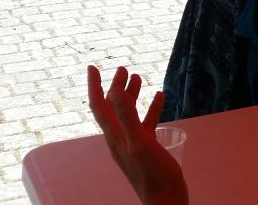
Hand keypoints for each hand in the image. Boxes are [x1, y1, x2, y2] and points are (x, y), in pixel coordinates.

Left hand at [86, 65, 185, 204]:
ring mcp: (133, 143)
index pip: (99, 106)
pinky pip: (145, 123)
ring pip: (128, 113)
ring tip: (139, 77)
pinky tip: (160, 98)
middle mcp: (120, 138)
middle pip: (112, 107)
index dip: (94, 86)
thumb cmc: (153, 173)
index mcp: (115, 136)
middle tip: (122, 68)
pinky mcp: (146, 148)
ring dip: (132, 95)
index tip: (92, 67)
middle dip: (115, 86)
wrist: (165, 199)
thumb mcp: (140, 142)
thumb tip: (115, 90)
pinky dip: (150, 108)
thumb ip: (128, 117)